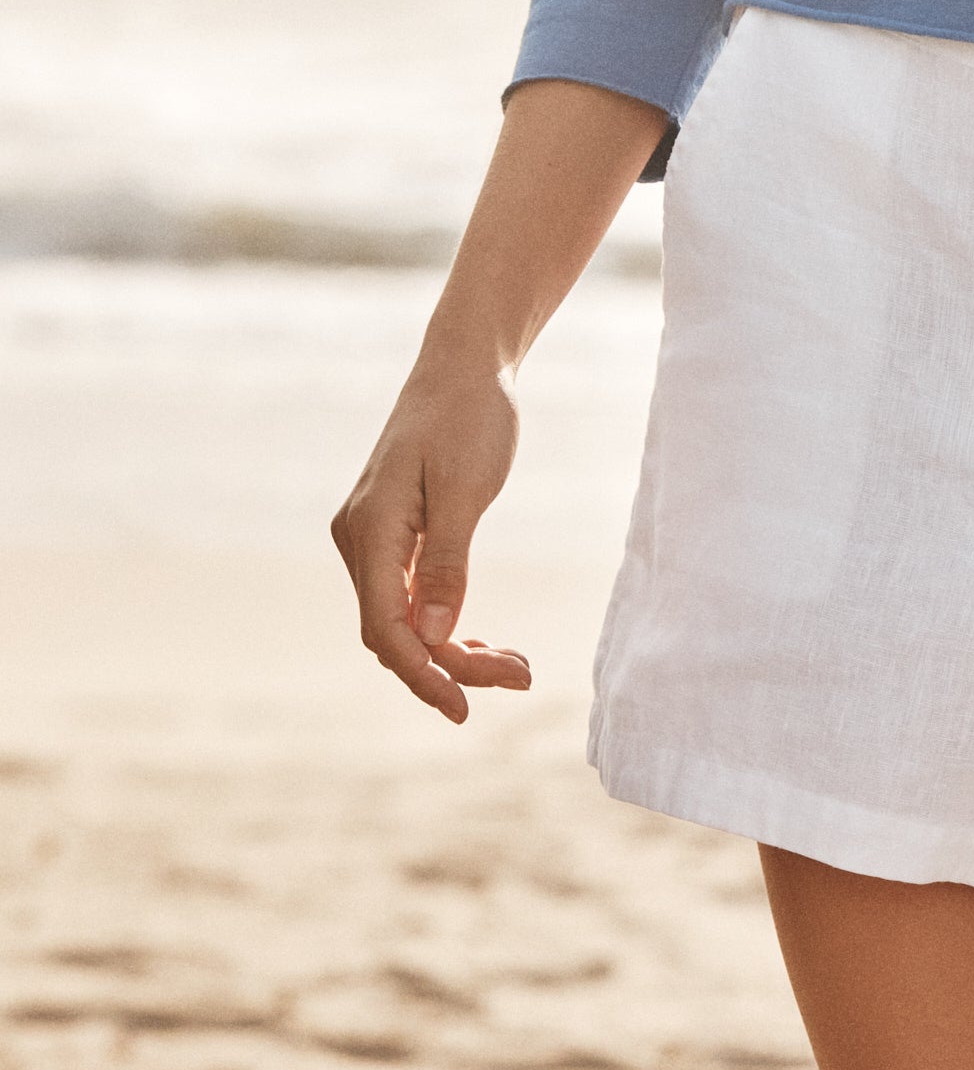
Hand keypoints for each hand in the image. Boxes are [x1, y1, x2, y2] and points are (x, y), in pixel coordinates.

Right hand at [331, 359, 532, 722]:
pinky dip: (445, 621)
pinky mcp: (393, 533)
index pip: (385, 627)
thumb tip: (430, 636)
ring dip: (453, 648)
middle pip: (394, 631)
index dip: (422, 673)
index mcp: (370, 529)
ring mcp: (372, 537)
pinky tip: (484, 642)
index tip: (463, 706)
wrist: (464, 363)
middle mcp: (359, 539)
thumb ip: (446, 563)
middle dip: (450, 664)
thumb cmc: (469, 415)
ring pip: (403, 618)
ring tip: (514, 667)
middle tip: (519, 678)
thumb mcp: (465, 488)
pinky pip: (410, 595)